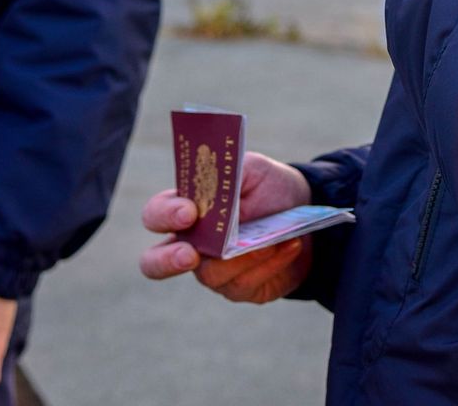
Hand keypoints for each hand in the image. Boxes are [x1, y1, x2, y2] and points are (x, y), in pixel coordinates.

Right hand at [139, 151, 312, 302]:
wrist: (303, 214)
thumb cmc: (268, 188)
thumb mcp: (252, 169)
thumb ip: (229, 172)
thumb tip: (215, 183)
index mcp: (185, 209)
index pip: (156, 214)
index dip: (166, 215)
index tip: (190, 212)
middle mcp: (190, 243)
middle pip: (154, 263)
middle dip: (168, 261)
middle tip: (190, 255)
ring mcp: (211, 270)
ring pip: (211, 274)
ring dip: (243, 257)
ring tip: (271, 239)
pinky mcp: (238, 288)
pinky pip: (245, 283)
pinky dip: (270, 263)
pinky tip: (288, 246)